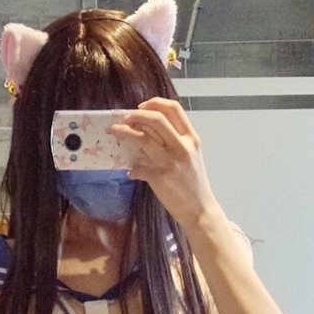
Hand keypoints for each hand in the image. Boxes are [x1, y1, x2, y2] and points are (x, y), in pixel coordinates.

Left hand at [109, 97, 221, 229]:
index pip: (174, 109)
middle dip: (135, 115)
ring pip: (142, 138)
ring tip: (114, 131)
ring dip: (123, 132)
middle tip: (123, 118)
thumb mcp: (191, 156)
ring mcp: (170, 161)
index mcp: (191, 138)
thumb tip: (149, 131)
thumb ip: (176, 142)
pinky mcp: (159, 177)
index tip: (140, 106)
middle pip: (156, 119)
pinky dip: (131, 169)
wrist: (199, 210)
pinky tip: (130, 172)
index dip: (154, 103)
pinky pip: (137, 166)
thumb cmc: (194, 184)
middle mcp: (182, 147)